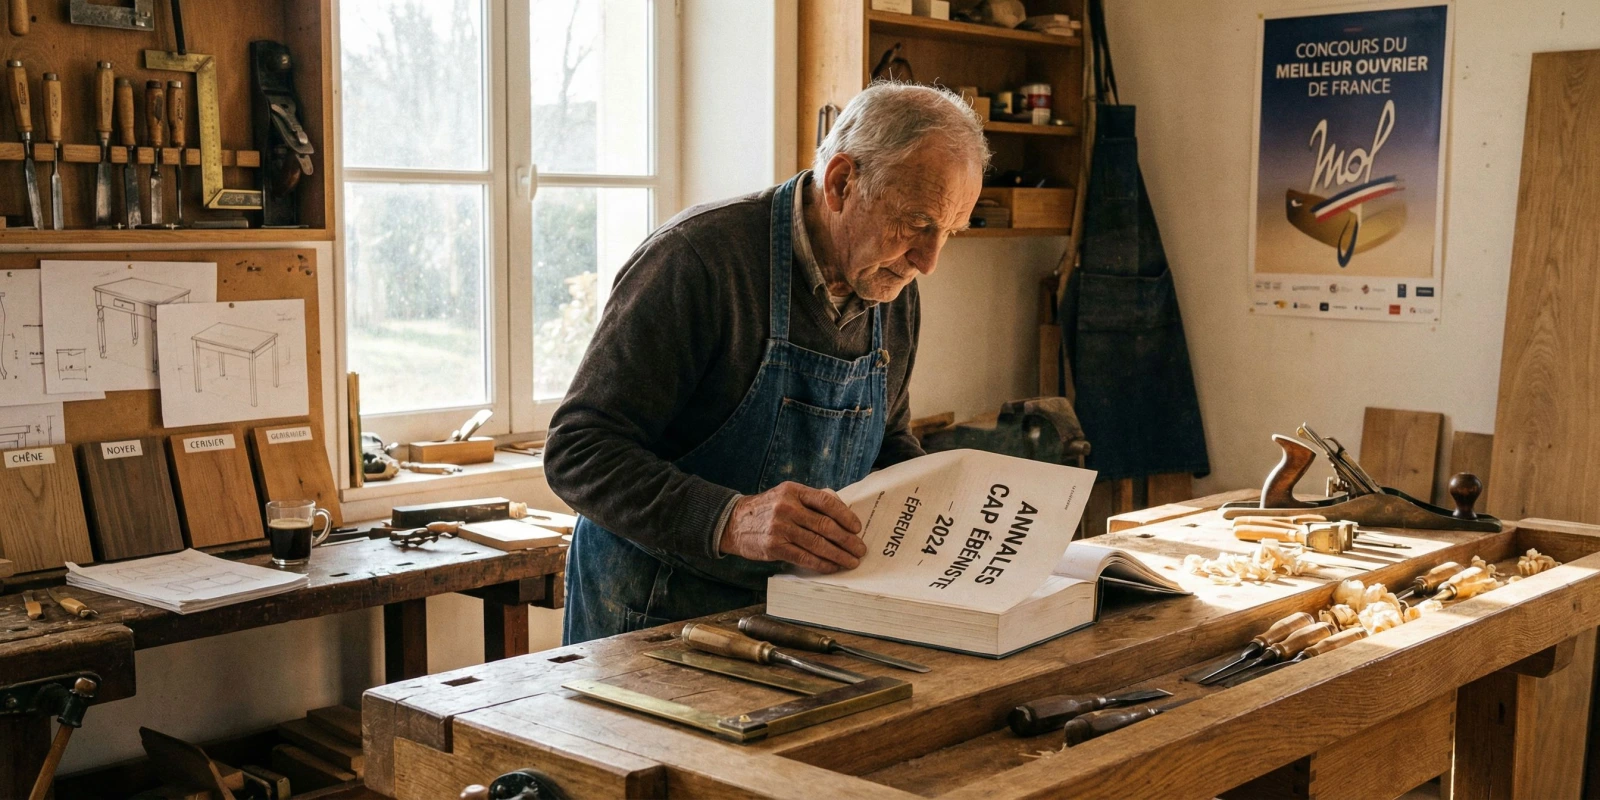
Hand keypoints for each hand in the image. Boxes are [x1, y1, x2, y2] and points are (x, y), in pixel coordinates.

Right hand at [719, 482, 865, 572]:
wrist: (734, 522)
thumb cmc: (767, 509)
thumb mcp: (786, 494)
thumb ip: (810, 501)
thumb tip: (841, 512)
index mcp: (794, 491)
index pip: (826, 502)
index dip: (846, 516)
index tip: (857, 528)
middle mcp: (787, 508)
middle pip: (825, 525)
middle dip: (847, 540)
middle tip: (860, 549)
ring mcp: (780, 528)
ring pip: (817, 543)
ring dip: (838, 555)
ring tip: (851, 561)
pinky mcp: (774, 546)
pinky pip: (804, 557)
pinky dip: (821, 563)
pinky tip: (832, 566)